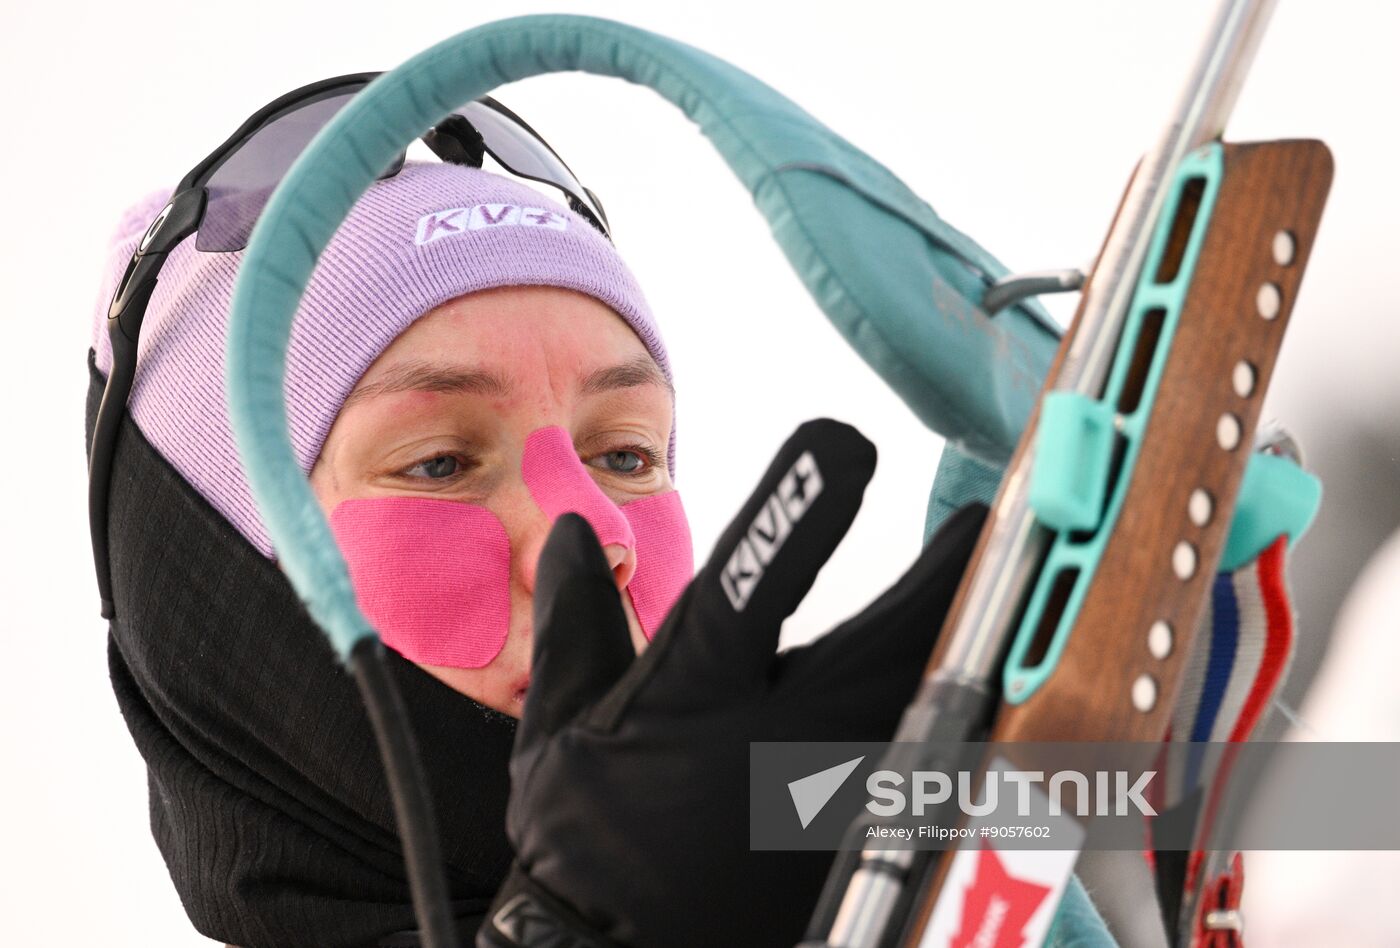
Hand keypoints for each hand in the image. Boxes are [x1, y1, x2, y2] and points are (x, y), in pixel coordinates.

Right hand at [479, 419, 985, 947]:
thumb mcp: (556, 729)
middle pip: (881, 646)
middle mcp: (769, 747)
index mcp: (688, 702)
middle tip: (987, 525)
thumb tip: (574, 531)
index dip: (799, 514)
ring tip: (1006, 595)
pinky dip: (960, 725)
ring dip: (967, 645)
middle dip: (941, 579)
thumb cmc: (584, 847)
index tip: (845, 446)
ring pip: (921, 706)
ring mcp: (824, 802)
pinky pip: (926, 774)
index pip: (750, 587)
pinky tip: (989, 693)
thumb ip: (576, 624)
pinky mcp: (854, 844)